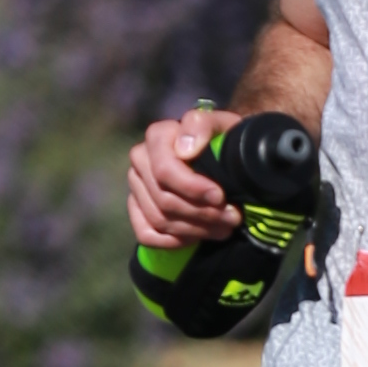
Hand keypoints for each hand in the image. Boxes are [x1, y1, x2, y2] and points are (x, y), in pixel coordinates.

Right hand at [128, 106, 239, 246]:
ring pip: (159, 219)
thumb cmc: (221, 140)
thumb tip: (184, 149)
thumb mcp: (222, 125)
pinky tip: (197, 237)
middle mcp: (140, 159)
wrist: (218, 155)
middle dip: (202, 214)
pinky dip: (173, 241)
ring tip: (224, 228)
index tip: (219, 196)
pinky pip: (146, 234)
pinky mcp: (136, 208)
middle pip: (164, 199)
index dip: (192, 188)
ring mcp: (135, 185)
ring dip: (195, 230)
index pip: (165, 170)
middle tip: (232, 218)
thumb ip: (203, 125)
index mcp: (157, 136)